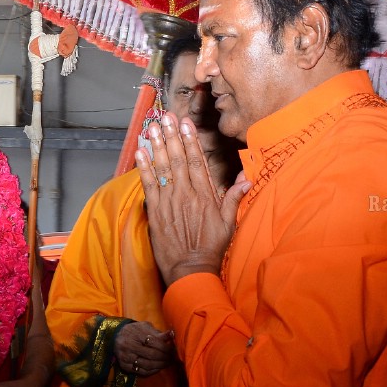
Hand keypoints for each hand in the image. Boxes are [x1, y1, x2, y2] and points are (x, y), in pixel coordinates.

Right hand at [113, 321, 174, 376]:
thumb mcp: (145, 327)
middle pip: (152, 355)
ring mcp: (126, 357)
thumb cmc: (134, 331)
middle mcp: (128, 345)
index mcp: (135, 333)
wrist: (116, 336)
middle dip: (165, 357)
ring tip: (168, 363)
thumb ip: (158, 333)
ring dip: (161, 365)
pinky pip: (142, 372)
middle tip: (173, 358)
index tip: (173, 349)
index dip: (166, 347)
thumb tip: (172, 334)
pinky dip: (153, 371)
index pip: (154, 342)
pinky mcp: (124, 366)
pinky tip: (159, 367)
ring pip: (148, 365)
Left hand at [136, 114, 250, 284]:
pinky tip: (140, 152)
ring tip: (152, 127)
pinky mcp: (155, 211)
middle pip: (178, 159)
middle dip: (171, 136)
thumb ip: (234, 198)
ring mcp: (169, 202)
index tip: (186, 123)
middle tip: (166, 116)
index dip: (190, 140)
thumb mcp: (229, 224)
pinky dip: (143, 167)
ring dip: (156, 146)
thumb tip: (247, 178)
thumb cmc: (212, 248)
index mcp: (205, 195)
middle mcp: (186, 194)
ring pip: (162, 168)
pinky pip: (148, 185)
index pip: (197, 161)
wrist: (191, 270)